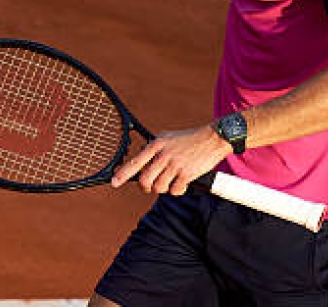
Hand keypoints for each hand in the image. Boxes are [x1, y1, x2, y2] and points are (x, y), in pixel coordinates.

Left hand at [111, 124, 231, 195]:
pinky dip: (178, 190)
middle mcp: (163, 155)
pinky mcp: (187, 174)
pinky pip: (175, 191)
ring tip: (172, 180)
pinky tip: (183, 182)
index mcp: (156, 145)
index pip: (135, 162)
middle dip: (146, 187)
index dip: (122, 174)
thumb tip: (139, 157)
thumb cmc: (190, 139)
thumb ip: (154, 147)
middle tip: (152, 186)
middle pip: (144, 180)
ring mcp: (175, 165)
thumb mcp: (168, 137)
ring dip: (165, 188)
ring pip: (159, 187)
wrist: (213, 138)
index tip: (114, 183)